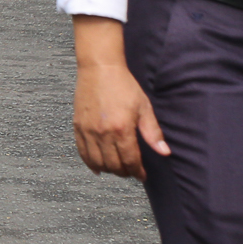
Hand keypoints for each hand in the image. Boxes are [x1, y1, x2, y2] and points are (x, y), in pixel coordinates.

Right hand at [72, 59, 168, 180]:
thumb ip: (153, 132)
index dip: (137, 171)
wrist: (99, 68)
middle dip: (124, 172)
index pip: (130, 161)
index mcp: (121, 129)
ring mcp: (88, 130)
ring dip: (108, 169)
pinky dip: (90, 163)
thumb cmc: (123, 85)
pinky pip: (82, 152)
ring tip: (117, 167)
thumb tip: (164, 152)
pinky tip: (98, 167)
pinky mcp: (78, 126)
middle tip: (131, 171)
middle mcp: (102, 133)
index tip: (142, 175)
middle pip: (113, 165)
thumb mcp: (143, 107)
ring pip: (97, 162)